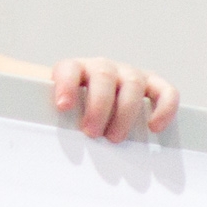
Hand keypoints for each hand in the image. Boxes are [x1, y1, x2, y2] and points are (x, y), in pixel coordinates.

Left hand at [52, 57, 178, 141]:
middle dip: (98, 107)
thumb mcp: (64, 111)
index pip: (69, 69)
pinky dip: (164, 108)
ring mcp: (129, 74)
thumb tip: (40, 139)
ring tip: (114, 138)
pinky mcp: (152, 85)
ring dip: (124, 113)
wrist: (93, 101)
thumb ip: (55, 118)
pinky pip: (165, 91)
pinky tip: (154, 127)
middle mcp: (103, 67)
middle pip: (104, 76)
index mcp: (76, 69)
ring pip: (133, 83)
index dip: (66, 85)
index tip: (63, 107)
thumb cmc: (78, 111)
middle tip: (91, 132)